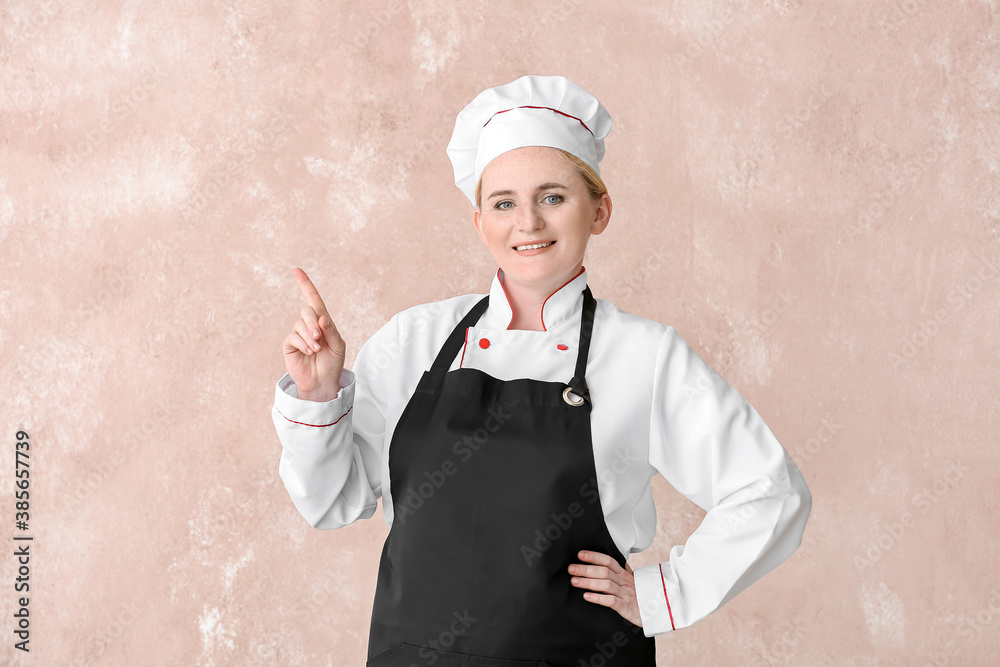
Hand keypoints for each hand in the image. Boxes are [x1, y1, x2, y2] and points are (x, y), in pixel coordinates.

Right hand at [282, 267, 345, 401]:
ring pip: (300, 324)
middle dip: (313, 323)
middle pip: (307, 311)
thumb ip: (331, 330)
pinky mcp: (290, 344)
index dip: (305, 284)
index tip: (296, 270)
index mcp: (323, 321)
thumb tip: (322, 316)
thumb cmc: (333, 363)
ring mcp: (298, 334)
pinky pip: (293, 336)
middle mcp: (309, 324)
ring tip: (316, 350)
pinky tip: (309, 353)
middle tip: (319, 338)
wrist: (323, 382)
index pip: (313, 299)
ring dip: (310, 337)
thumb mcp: (338, 346)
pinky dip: (303, 344)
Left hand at [568, 550, 642, 626]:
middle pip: (604, 572)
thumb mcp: (632, 581)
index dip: (594, 556)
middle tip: (571, 568)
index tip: (580, 554)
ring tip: (574, 581)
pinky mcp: (627, 608)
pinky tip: (587, 596)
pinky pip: (612, 601)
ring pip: (606, 584)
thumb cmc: (641, 596)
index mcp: (624, 574)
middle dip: (586, 569)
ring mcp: (626, 594)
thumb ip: (621, 571)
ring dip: (588, 582)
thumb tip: (612, 560)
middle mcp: (624, 582)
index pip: (608, 561)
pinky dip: (598, 598)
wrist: (659, 612)